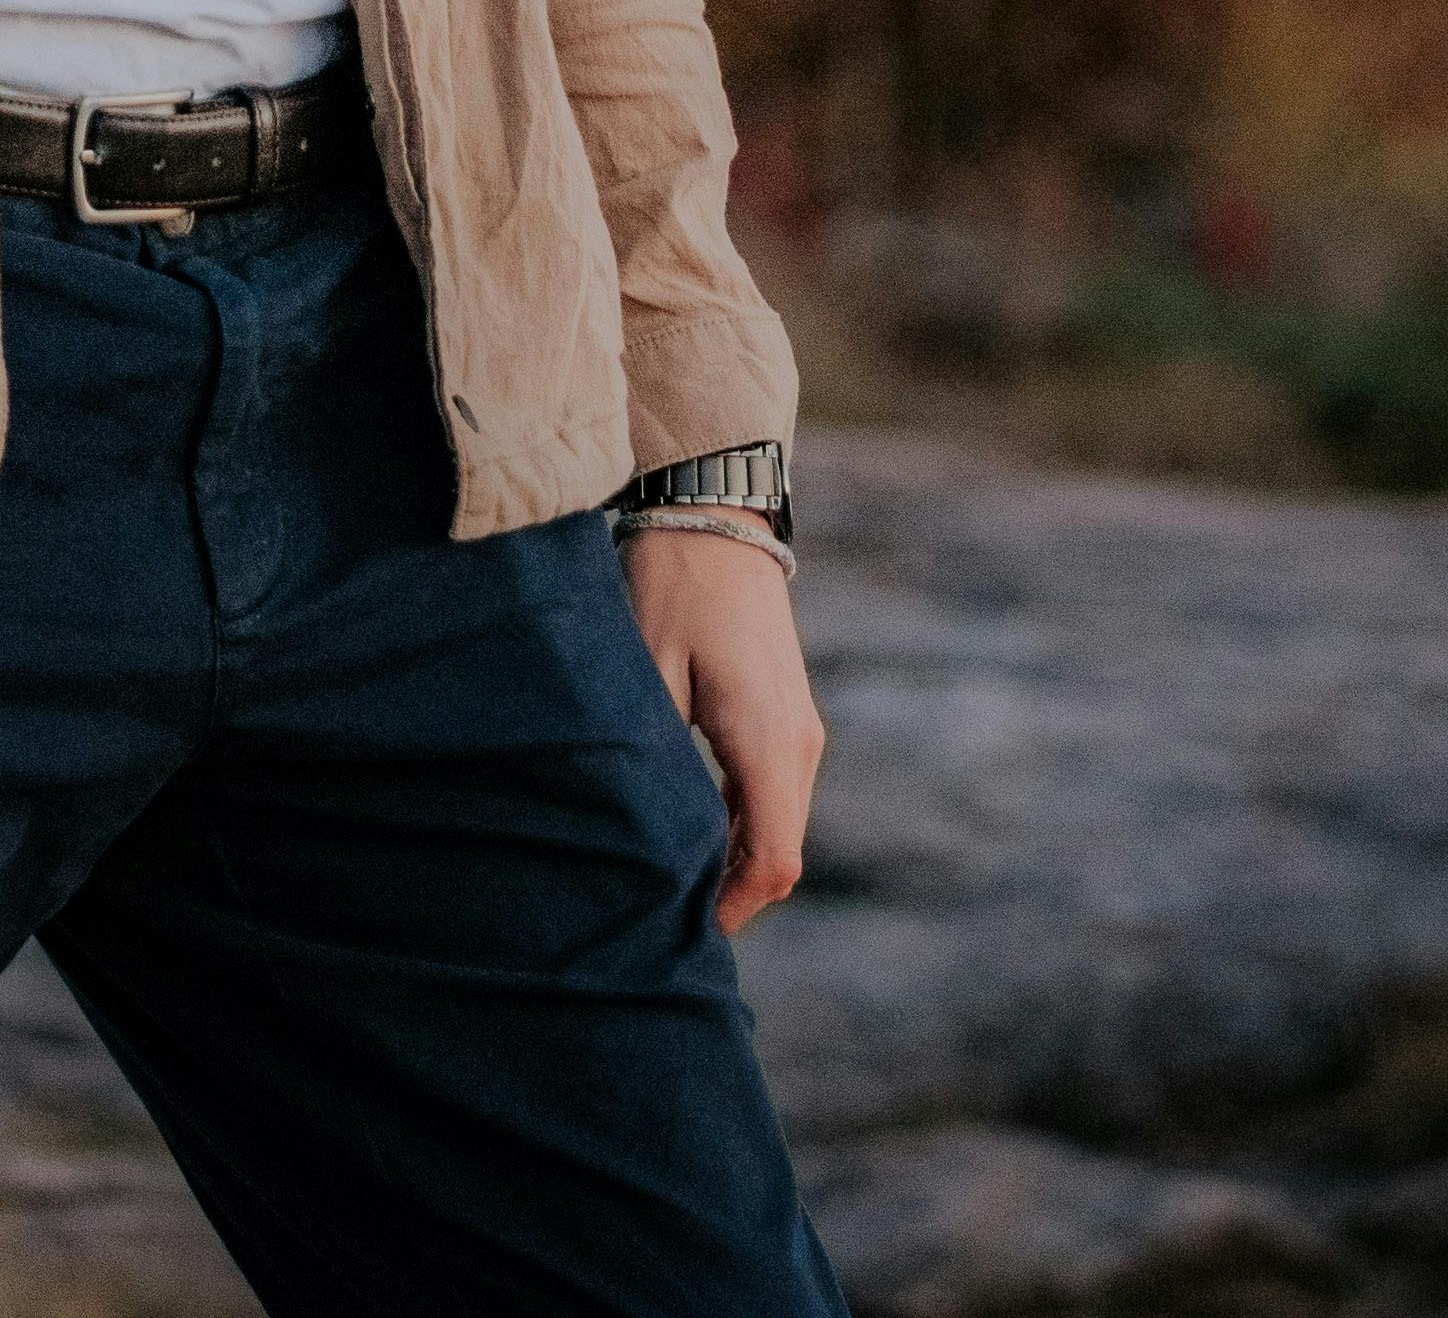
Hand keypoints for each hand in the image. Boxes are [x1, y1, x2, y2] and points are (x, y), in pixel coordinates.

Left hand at [621, 527, 824, 930]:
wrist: (715, 516)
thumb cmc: (673, 588)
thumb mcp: (649, 675)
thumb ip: (655, 763)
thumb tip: (647, 842)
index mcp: (768, 743)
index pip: (772, 862)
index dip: (733, 909)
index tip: (683, 930)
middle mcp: (799, 745)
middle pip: (780, 855)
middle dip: (732, 895)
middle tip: (665, 916)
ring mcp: (800, 729)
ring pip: (780, 827)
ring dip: (738, 862)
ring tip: (673, 882)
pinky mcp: (788, 715)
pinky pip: (775, 793)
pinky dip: (745, 827)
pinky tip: (695, 835)